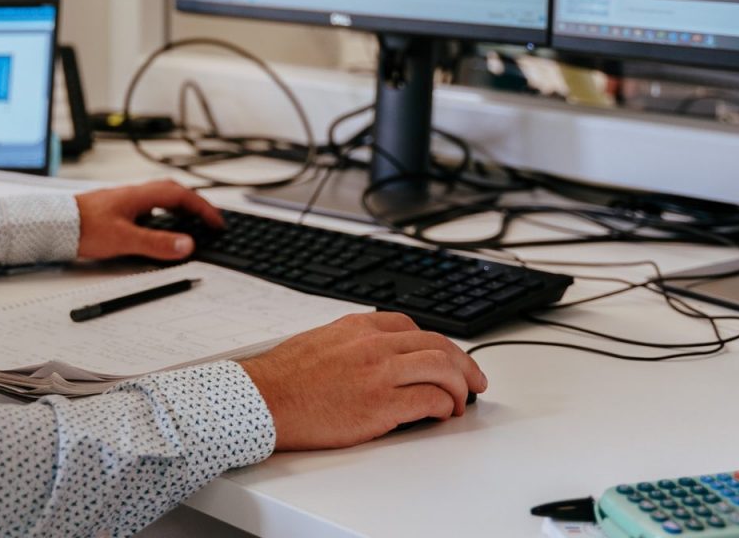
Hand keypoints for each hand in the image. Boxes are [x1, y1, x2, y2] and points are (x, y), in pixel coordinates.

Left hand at [75, 180, 222, 260]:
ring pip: (160, 199)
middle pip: (173, 192)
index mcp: (140, 196)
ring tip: (189, 223)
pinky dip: (161, 215)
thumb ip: (156, 243)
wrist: (53, 225)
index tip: (217, 222)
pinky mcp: (115, 209)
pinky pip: (147, 207)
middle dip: (194, 204)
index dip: (203, 208)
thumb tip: (186, 244)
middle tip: (208, 220)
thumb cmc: (83, 227)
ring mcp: (124, 201)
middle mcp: (134, 194)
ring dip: (178, 208)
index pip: (182, 196)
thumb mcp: (125, 239)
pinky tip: (157, 228)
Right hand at [240, 312, 486, 449]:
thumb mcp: (322, 340)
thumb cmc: (285, 378)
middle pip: (438, 345)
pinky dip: (444, 406)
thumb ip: (354, 343)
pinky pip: (430, 399)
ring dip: (461, 386)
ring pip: (442, 368)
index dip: (439, 346)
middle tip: (475, 381)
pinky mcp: (380, 404)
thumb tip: (378, 356)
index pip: (415, 327)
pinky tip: (442, 414)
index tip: (447, 359)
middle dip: (465, 364)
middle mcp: (374, 344)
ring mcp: (379, 373)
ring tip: (462, 402)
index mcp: (360, 326)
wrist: (263, 400)